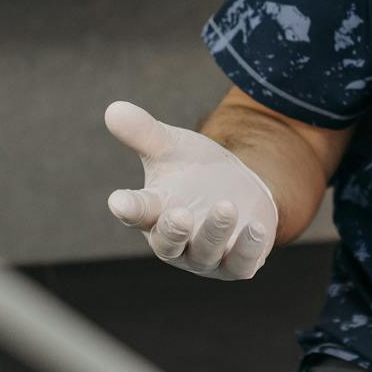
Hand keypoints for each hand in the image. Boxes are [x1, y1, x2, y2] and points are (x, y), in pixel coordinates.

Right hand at [104, 100, 277, 280]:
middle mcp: (175, 240)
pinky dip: (248, 249)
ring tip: (226, 206)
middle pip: (168, 243)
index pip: (137, 212)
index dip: (128, 208)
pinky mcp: (237, 263)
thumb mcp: (171, 146)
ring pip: (205, 253)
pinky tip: (257, 228)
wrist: (239, 188)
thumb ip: (143, 132)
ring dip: (215, 232)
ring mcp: (206, 256)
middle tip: (179, 214)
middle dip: (173, 231)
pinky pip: (241, 263)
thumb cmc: (194, 170)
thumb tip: (113, 108)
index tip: (118, 201)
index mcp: (153, 212)